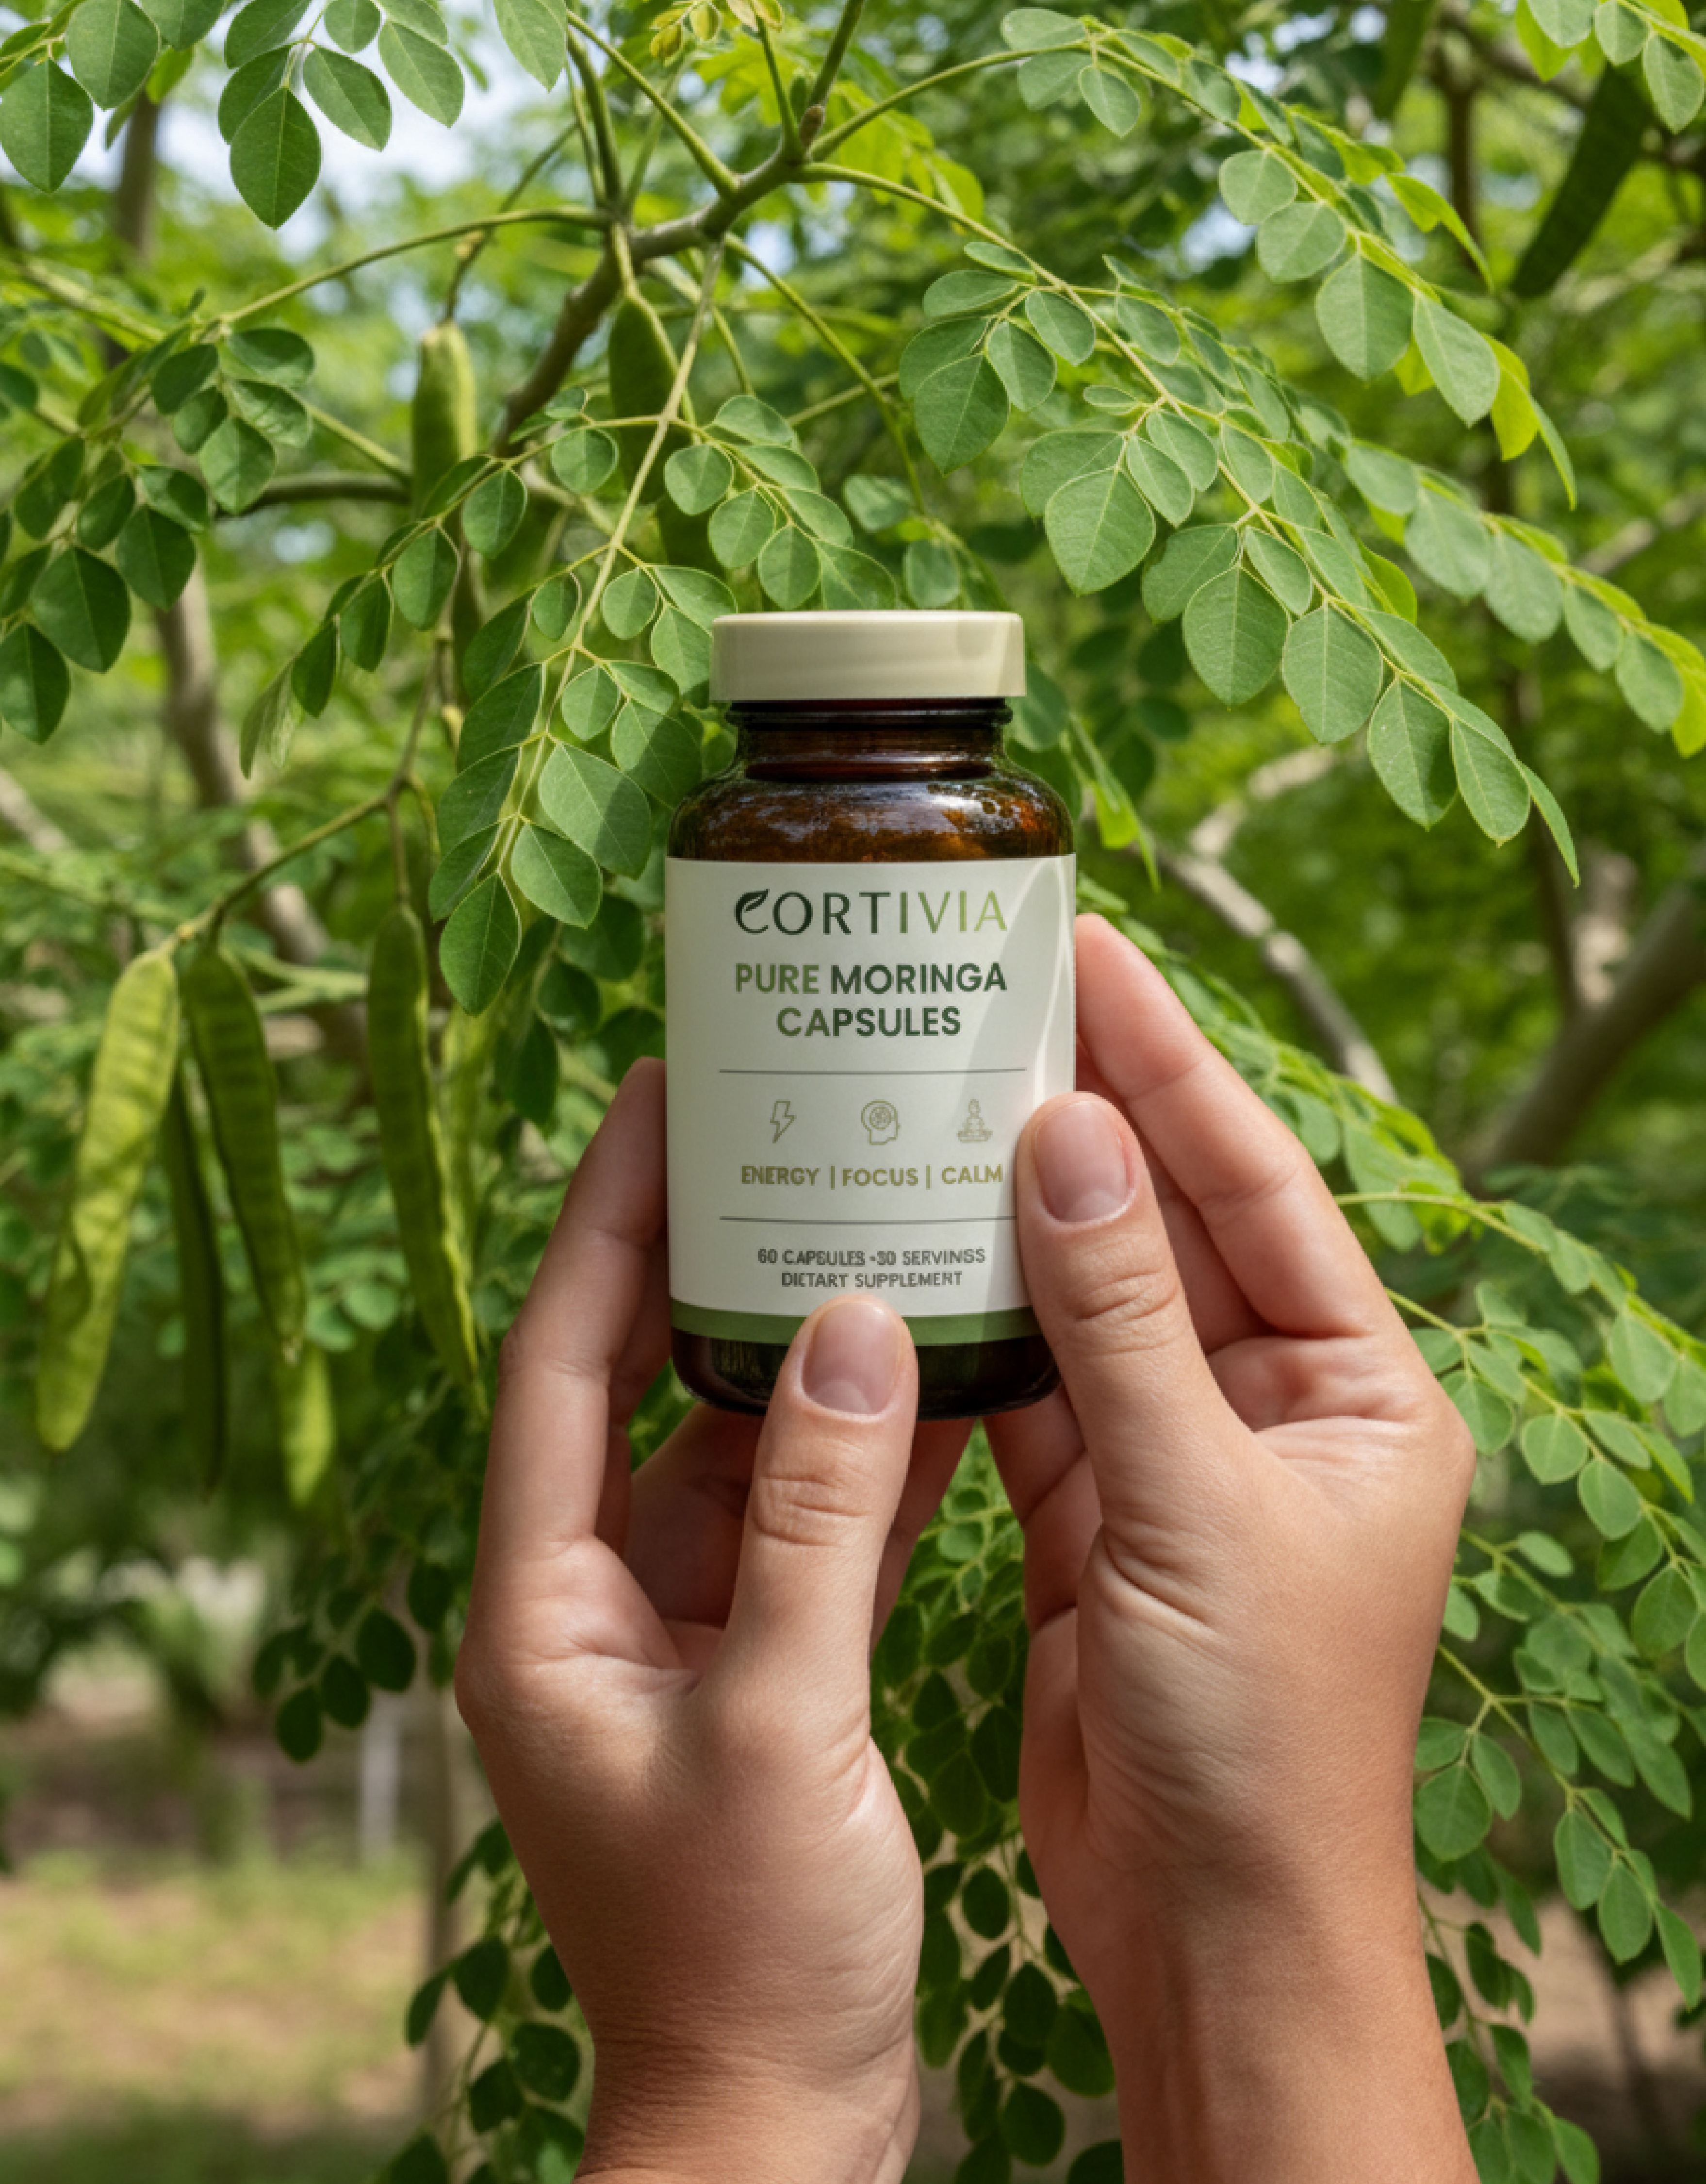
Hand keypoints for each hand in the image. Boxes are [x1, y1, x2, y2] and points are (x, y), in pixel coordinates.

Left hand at [455, 1060, 966, 2183]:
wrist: (775, 2121)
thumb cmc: (750, 1954)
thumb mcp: (784, 1721)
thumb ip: (819, 1521)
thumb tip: (856, 1332)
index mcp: (542, 1609)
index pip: (557, 1364)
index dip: (602, 1220)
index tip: (655, 1098)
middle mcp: (590, 1604)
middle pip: (639, 1388)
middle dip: (701, 1261)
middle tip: (768, 1129)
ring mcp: (673, 1637)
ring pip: (731, 1451)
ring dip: (797, 1355)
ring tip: (865, 1224)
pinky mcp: (753, 1672)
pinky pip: (799, 1527)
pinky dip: (858, 1459)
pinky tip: (935, 1379)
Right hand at [988, 915, 1477, 2182]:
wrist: (1212, 1932)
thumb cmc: (1259, 1739)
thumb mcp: (1196, 1505)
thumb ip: (1125, 1321)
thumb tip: (1073, 1138)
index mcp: (1363, 1392)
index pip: (1260, 1186)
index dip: (1174, 1064)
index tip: (1095, 956)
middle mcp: (1281, 1409)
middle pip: (1171, 1226)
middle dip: (1089, 1114)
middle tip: (999, 992)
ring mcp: (1185, 1460)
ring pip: (1091, 1301)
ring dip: (1020, 1211)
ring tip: (936, 1091)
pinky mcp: (1099, 1515)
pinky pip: (1037, 1387)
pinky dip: (980, 1323)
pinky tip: (916, 1245)